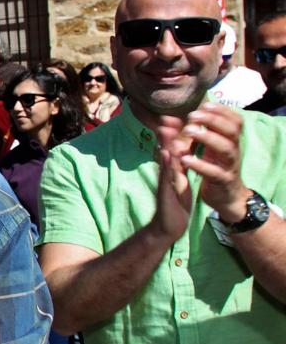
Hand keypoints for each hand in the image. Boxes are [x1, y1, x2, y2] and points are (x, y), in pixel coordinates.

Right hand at [149, 117, 193, 243]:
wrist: (169, 227)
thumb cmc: (175, 205)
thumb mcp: (178, 183)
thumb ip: (177, 168)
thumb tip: (178, 154)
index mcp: (173, 172)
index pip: (173, 149)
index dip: (174, 134)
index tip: (174, 117)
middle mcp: (166, 174)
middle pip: (166, 151)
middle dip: (167, 134)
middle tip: (166, 116)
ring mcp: (165, 183)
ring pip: (166, 161)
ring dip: (165, 144)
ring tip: (165, 128)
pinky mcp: (166, 193)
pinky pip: (167, 176)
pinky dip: (167, 164)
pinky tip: (167, 154)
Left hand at [178, 103, 249, 223]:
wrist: (226, 197)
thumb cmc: (216, 168)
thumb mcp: (211, 149)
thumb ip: (203, 133)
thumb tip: (192, 113)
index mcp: (230, 141)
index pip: (234, 120)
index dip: (222, 111)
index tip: (204, 105)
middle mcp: (232, 151)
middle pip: (231, 130)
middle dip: (213, 120)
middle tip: (192, 116)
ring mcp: (229, 166)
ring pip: (226, 148)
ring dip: (207, 137)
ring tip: (188, 131)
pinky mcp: (222, 181)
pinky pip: (213, 172)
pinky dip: (200, 165)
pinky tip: (186, 159)